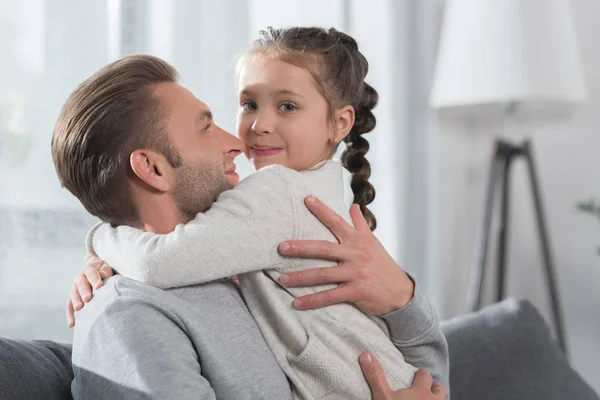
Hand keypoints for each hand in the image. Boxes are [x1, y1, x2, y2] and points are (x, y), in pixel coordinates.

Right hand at [66, 253, 113, 327]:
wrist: (94, 268)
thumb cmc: (103, 270)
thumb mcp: (105, 267)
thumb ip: (105, 271)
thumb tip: (103, 275)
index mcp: (88, 269)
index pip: (92, 273)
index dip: (95, 279)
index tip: (99, 286)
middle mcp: (79, 277)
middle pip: (81, 284)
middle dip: (84, 292)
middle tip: (88, 299)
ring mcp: (74, 287)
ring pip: (73, 295)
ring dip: (76, 302)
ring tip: (79, 309)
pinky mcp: (72, 297)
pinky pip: (69, 306)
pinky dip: (70, 315)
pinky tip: (72, 324)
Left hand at [278, 195, 413, 315]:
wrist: (401, 292)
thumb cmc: (383, 265)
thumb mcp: (373, 242)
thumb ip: (360, 224)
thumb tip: (353, 205)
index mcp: (358, 240)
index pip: (337, 221)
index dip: (322, 210)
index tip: (306, 199)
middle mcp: (356, 254)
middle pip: (324, 248)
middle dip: (301, 248)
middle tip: (281, 247)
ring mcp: (356, 273)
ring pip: (323, 274)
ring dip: (301, 277)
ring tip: (282, 279)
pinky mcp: (356, 291)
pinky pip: (330, 296)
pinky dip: (312, 300)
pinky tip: (297, 303)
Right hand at [359, 353, 447, 399]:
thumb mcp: (382, 398)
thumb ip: (376, 377)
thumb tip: (365, 355)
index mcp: (421, 391)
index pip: (424, 376)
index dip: (420, 374)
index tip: (416, 374)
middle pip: (440, 390)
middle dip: (434, 387)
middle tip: (426, 387)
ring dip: (436, 399)